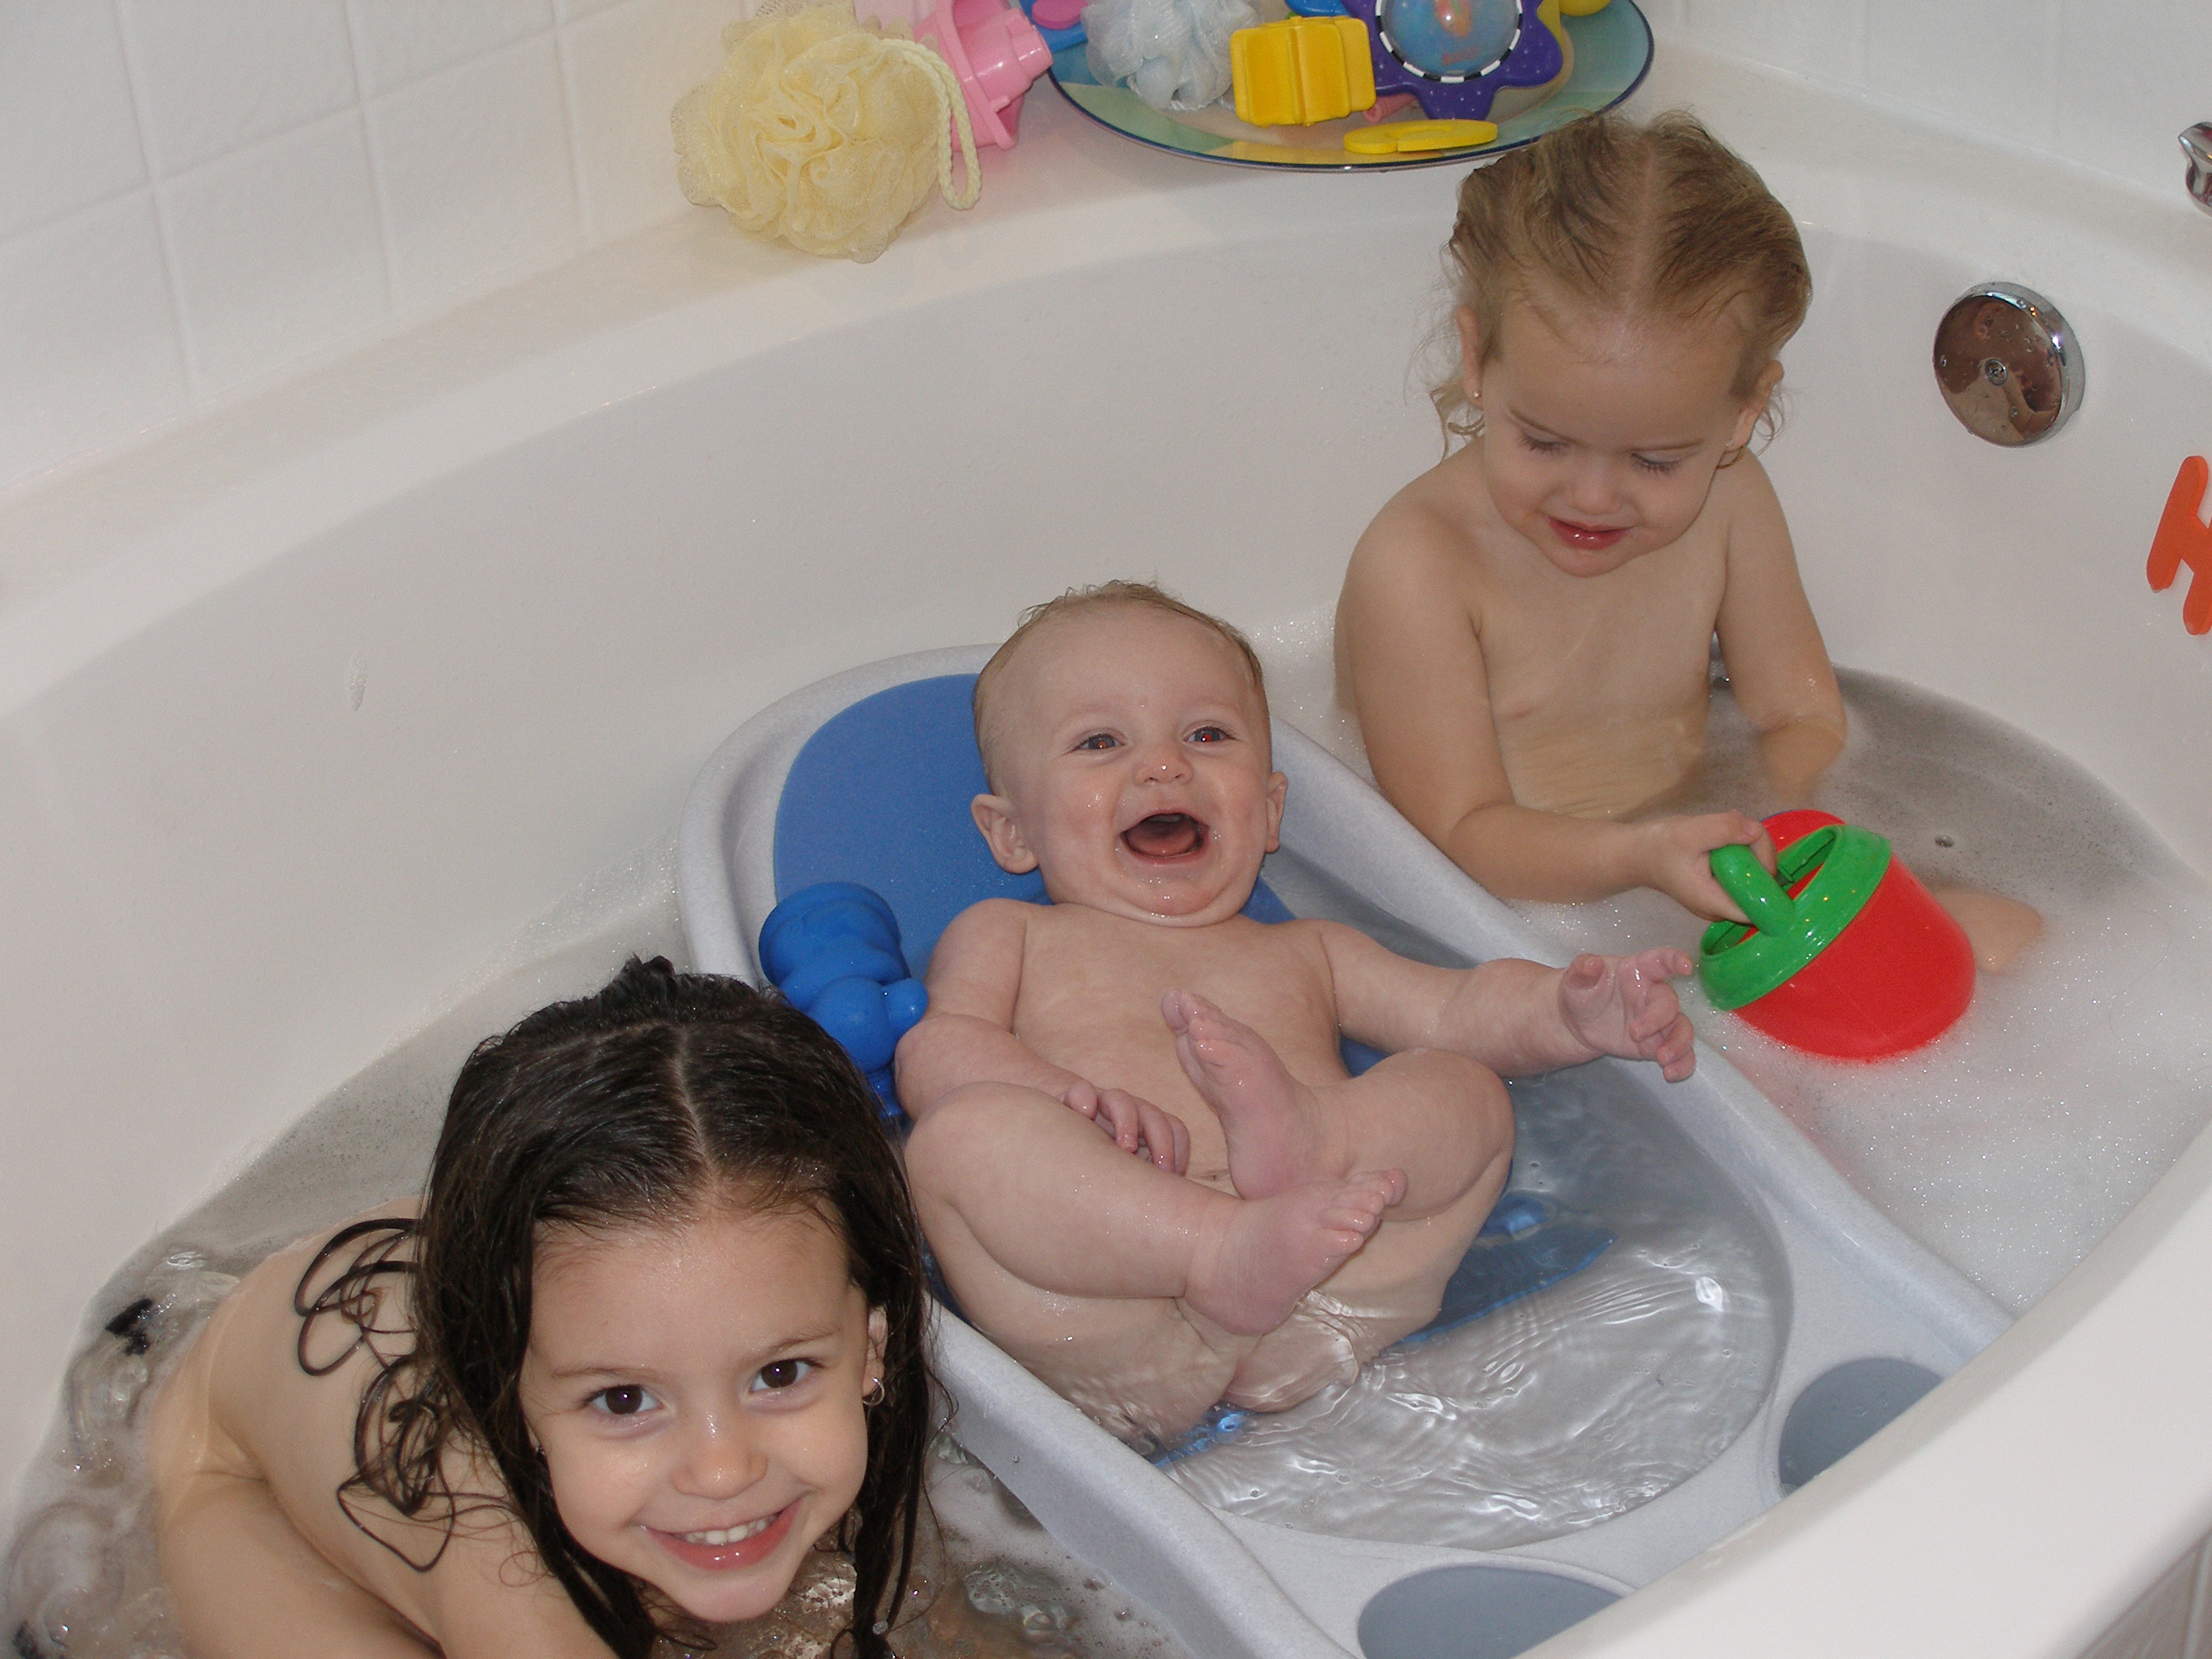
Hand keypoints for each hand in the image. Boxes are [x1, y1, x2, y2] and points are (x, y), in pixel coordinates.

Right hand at [1059, 1080, 1190, 1173]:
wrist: (1057, 1138)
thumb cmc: (1096, 1167)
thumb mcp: (1125, 1176)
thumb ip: (1144, 1183)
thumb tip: (1169, 1205)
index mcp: (1145, 1130)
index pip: (1174, 1129)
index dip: (1178, 1151)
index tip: (1173, 1177)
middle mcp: (1126, 1114)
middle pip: (1153, 1116)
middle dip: (1162, 1142)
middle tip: (1162, 1170)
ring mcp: (1099, 1105)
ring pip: (1121, 1100)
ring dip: (1127, 1122)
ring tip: (1125, 1148)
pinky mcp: (1071, 1102)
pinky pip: (1080, 1091)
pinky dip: (1084, 1098)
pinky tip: (1084, 1113)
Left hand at [1558, 949, 1696, 1081]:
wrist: (1576, 1022)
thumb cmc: (1582, 992)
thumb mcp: (1576, 979)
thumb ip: (1583, 970)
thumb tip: (1592, 964)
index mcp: (1638, 971)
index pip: (1661, 960)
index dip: (1675, 960)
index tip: (1685, 967)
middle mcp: (1653, 994)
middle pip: (1669, 1003)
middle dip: (1658, 1019)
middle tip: (1634, 1034)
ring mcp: (1658, 1021)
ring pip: (1682, 1029)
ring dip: (1679, 1044)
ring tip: (1663, 1059)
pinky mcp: (1655, 1044)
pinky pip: (1679, 1053)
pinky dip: (1681, 1063)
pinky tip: (1671, 1073)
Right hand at [1635, 812, 1774, 921]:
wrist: (1637, 853)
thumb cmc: (1658, 847)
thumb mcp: (1689, 833)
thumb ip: (1723, 829)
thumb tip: (1755, 832)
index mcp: (1714, 902)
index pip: (1759, 905)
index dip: (1768, 882)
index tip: (1759, 853)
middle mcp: (1722, 906)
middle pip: (1760, 887)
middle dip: (1757, 854)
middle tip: (1739, 827)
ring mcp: (1722, 897)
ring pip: (1754, 875)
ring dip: (1749, 847)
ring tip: (1728, 825)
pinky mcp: (1721, 886)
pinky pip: (1744, 871)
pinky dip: (1741, 850)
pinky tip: (1725, 834)